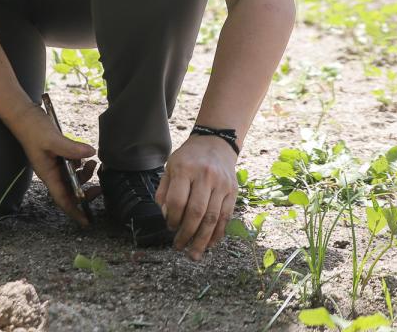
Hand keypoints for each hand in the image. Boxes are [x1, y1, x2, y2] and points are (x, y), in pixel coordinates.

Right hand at [7, 102, 98, 226]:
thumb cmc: (32, 128)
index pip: (62, 199)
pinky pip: (73, 165)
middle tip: (99, 188)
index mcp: (48, 174)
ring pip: (73, 177)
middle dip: (85, 192)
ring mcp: (55, 163)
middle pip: (70, 191)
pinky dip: (82, 164)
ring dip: (85, 175)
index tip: (86, 222)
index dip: (74, 212)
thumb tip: (91, 154)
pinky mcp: (58, 154)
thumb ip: (70, 148)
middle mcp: (52, 172)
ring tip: (95, 164)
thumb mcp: (51, 139)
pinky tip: (87, 156)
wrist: (23, 114)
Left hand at [155, 135, 238, 260]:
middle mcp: (205, 176)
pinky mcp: (233, 191)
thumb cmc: (189, 158)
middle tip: (179, 247)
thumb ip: (164, 191)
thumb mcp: (170, 166)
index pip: (177, 201)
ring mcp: (221, 184)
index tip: (170, 227)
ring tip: (194, 254)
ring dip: (203, 240)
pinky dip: (218, 233)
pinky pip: (226, 216)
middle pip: (196, 212)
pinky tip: (210, 244)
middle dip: (187, 234)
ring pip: (213, 218)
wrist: (216, 143)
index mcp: (185, 169)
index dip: (172, 219)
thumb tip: (166, 216)